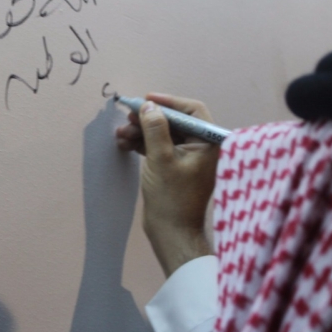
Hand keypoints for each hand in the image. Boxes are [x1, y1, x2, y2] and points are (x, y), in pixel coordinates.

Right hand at [115, 93, 218, 276]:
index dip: (168, 102)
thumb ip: (155, 129)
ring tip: (121, 134)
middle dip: (149, 119)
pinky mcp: (175, 166)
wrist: (171, 231)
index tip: (146, 99)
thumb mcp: (161, 159)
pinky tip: (124, 143)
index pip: (192, 111)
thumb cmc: (171, 197)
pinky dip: (143, 143)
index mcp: (210, 143)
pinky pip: (159, 147)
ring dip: (142, 132)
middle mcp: (203, 147)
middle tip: (128, 118)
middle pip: (175, 121)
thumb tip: (148, 106)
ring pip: (164, 134)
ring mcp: (189, 157)